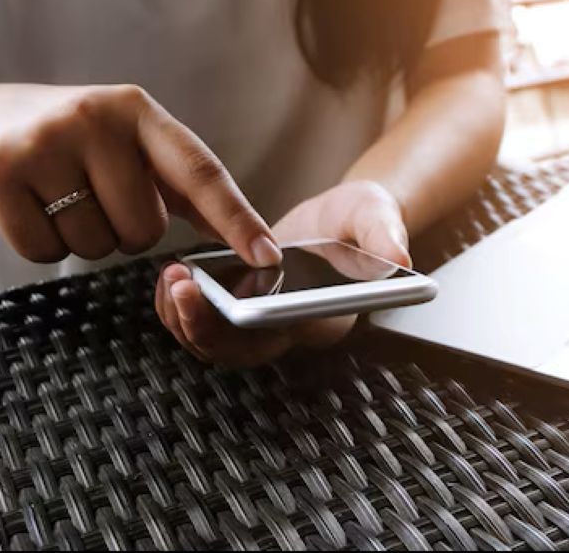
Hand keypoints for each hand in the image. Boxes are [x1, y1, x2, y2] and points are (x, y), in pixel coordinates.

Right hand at [0, 83, 280, 265]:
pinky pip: (45, 251)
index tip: (267, 255)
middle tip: (97, 197)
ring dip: (84, 239)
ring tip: (61, 197)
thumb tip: (247, 236)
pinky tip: (31, 206)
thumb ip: (183, 183)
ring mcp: (45, 143)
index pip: (201, 172)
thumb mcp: (129, 141)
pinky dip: (43, 245)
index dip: (237, 218)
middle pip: (144, 229)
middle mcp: (96, 118)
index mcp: (140, 111)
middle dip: (127, 232)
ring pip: (96, 245)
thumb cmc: (72, 139)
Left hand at [156, 181, 409, 366]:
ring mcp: (262, 321)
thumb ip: (387, 237)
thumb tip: (397, 260)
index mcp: (324, 318)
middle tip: (180, 288)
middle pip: (235, 350)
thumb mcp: (379, 218)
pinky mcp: (242, 305)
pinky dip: (183, 303)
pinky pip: (204, 319)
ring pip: (212, 340)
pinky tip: (175, 274)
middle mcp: (290, 329)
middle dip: (200, 325)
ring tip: (171, 277)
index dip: (248, 331)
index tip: (228, 307)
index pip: (282, 338)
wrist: (347, 219)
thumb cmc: (365, 222)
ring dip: (183, 316)